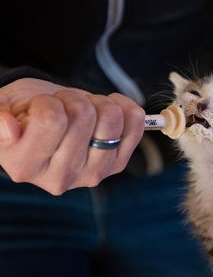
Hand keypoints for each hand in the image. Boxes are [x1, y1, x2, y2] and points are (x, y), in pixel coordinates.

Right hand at [0, 78, 144, 194]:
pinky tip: (107, 110)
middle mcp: (61, 177)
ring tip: (83, 112)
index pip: (51, 120)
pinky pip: (135, 123)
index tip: (42, 106)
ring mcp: (93, 173)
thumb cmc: (26, 115)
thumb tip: (8, 129)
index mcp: (26, 165)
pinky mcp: (117, 165)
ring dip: (97, 103)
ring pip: (111, 117)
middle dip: (73, 99)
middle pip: (84, 115)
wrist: (50, 126)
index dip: (48, 101)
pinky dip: (125, 106)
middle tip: (64, 108)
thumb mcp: (2, 109)